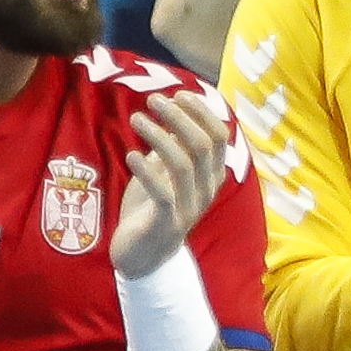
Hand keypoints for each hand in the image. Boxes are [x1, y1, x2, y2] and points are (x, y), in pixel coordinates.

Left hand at [109, 90, 236, 275]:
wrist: (144, 256)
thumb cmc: (152, 207)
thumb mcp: (165, 172)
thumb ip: (173, 146)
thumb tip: (172, 108)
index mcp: (210, 176)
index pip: (219, 137)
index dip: (201, 112)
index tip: (178, 94)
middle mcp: (206, 190)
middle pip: (203, 145)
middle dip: (179, 117)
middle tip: (153, 100)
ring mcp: (189, 208)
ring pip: (182, 164)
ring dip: (158, 136)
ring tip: (136, 118)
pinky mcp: (166, 223)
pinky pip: (162, 193)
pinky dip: (145, 170)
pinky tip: (131, 154)